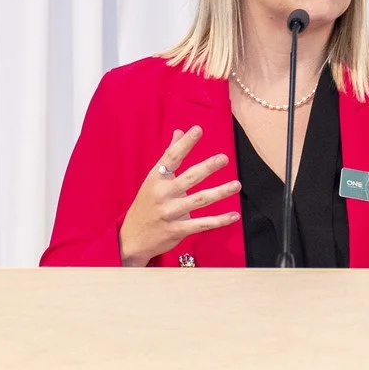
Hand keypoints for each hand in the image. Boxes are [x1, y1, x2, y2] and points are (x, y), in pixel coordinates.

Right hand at [119, 127, 241, 266]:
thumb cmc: (146, 205)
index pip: (171, 157)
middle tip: (224, 158)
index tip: (198, 130)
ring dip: (220, 192)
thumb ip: (168, 157)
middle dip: (207, 167)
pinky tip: (234, 215)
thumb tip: (179, 132)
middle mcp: (163, 194)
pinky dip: (220, 220)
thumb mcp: (153, 180)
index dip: (185, 144)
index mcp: (156, 179)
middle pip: (189, 178)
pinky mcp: (177, 230)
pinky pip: (202, 224)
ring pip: (199, 200)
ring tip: (236, 184)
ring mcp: (170, 213)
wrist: (132, 239)